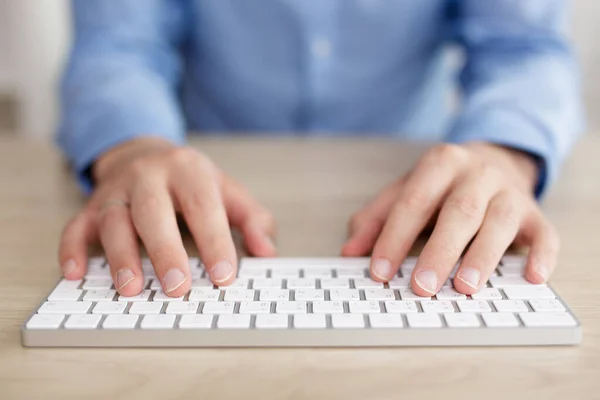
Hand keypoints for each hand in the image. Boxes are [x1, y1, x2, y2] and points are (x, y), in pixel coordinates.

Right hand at [59, 137, 275, 296]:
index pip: (203, 206)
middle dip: (165, 250)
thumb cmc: (192, 182)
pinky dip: (72, 249)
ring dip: (120, 255)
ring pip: (113, 220)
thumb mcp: (228, 191)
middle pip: (153, 211)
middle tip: (178, 287)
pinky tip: (77, 273)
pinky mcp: (92, 205)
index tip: (225, 276)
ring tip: (131, 288)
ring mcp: (117, 190)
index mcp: (189, 171)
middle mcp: (149, 176)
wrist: (146, 154)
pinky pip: (76, 225)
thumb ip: (252, 218)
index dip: (215, 241)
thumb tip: (266, 251)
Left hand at [342, 142, 557, 295]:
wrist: (495, 160)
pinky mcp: (536, 213)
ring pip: (499, 222)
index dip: (394, 238)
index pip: (413, 202)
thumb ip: (376, 218)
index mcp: (440, 163)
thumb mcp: (405, 191)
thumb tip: (349, 251)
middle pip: (459, 212)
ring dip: (483, 257)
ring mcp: (510, 192)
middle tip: (421, 287)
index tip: (379, 271)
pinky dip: (542, 256)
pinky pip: (545, 234)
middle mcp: (478, 174)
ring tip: (465, 288)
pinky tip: (532, 277)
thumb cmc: (442, 185)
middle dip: (439, 251)